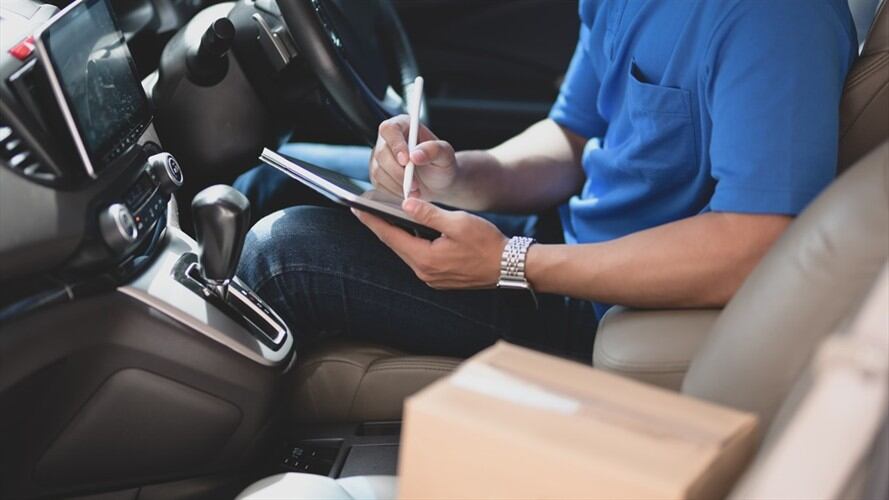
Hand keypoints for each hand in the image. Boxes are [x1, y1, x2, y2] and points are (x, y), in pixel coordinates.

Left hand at [353, 198, 506, 288]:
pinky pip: (419, 258)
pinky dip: (411, 243)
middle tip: (363, 209)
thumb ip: (429, 214)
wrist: (510, 266)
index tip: (356, 208)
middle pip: (396, 245)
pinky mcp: (440, 278)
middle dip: (380, 227)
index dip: (372, 221)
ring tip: (382, 217)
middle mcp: (425, 272)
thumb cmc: (487, 243)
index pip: (391, 236)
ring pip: (407, 251)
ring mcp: (432, 277)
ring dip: (396, 235)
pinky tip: (409, 232)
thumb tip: (405, 204)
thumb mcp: (457, 223)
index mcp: (426, 259)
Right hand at [370, 115, 457, 198]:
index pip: (389, 129)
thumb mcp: (445, 155)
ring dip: (398, 184)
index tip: (406, 161)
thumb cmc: (442, 164)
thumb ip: (434, 150)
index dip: (395, 144)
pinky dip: (394, 192)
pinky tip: (408, 191)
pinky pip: (379, 185)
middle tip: (415, 184)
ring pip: (378, 171)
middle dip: (398, 172)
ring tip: (416, 189)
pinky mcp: (377, 174)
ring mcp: (380, 157)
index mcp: (404, 126)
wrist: (438, 183)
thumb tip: (415, 155)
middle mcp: (388, 140)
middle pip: (381, 153)